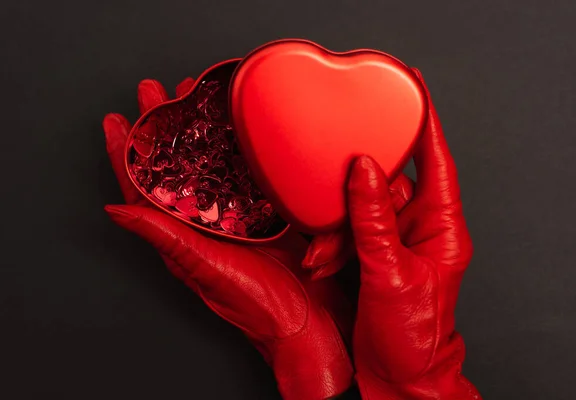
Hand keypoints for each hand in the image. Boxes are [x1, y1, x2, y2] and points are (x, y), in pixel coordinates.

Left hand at [102, 77, 352, 399]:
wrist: (306, 320)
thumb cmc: (255, 305)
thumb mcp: (204, 268)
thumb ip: (165, 238)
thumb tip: (116, 210)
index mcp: (182, 234)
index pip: (143, 187)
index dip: (127, 153)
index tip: (116, 120)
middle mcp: (205, 220)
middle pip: (176, 165)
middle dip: (163, 127)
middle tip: (156, 93)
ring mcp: (236, 214)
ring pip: (210, 162)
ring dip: (198, 129)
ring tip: (192, 99)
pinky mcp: (266, 211)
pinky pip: (246, 171)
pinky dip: (237, 145)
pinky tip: (236, 128)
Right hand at [342, 70, 480, 398]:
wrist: (399, 377)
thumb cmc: (412, 336)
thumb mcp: (390, 273)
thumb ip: (374, 220)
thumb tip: (365, 170)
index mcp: (441, 228)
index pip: (437, 162)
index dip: (426, 122)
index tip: (415, 87)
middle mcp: (421, 228)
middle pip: (389, 183)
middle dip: (355, 194)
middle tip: (333, 193)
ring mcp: (396, 241)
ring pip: (362, 208)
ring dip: (337, 227)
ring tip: (324, 253)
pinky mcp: (375, 254)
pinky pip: (350, 230)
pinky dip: (332, 242)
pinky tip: (321, 260)